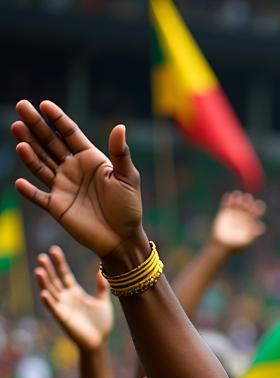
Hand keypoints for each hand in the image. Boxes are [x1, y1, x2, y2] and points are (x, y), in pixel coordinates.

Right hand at [13, 100, 146, 263]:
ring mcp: (62, 186)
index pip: (69, 134)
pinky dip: (29, 191)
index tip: (44, 104)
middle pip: (50, 143)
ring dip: (29, 150)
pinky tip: (20, 183)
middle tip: (21, 107)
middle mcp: (72, 169)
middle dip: (35, 126)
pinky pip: (38, 197)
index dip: (57, 119)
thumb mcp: (128, 179)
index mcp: (90, 159)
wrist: (123, 238)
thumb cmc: (129, 208)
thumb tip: (119, 126)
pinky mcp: (57, 206)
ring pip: (40, 164)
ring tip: (18, 133)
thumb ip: (120, 154)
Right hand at [34, 245, 112, 350]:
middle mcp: (66, 297)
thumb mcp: (103, 302)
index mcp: (75, 292)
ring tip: (39, 270)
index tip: (54, 249)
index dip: (59, 262)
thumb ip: (102, 287)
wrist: (100, 341)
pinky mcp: (63, 318)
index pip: (64, 274)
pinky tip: (44, 293)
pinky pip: (54, 308)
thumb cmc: (101, 323)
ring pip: (51, 291)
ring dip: (44, 282)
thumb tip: (102, 271)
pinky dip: (48, 301)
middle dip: (48, 269)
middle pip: (54, 280)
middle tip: (42, 256)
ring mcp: (63, 307)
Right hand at [209, 191, 265, 251]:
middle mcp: (243, 216)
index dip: (258, 207)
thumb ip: (254, 234)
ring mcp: (233, 213)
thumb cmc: (236, 246)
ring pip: (237, 202)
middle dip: (247, 200)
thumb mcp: (247, 241)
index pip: (256, 212)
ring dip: (238, 198)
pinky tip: (229, 197)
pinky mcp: (224, 212)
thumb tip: (261, 227)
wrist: (222, 246)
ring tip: (237, 196)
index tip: (258, 203)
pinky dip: (227, 199)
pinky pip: (225, 204)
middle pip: (247, 205)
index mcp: (250, 221)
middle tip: (247, 198)